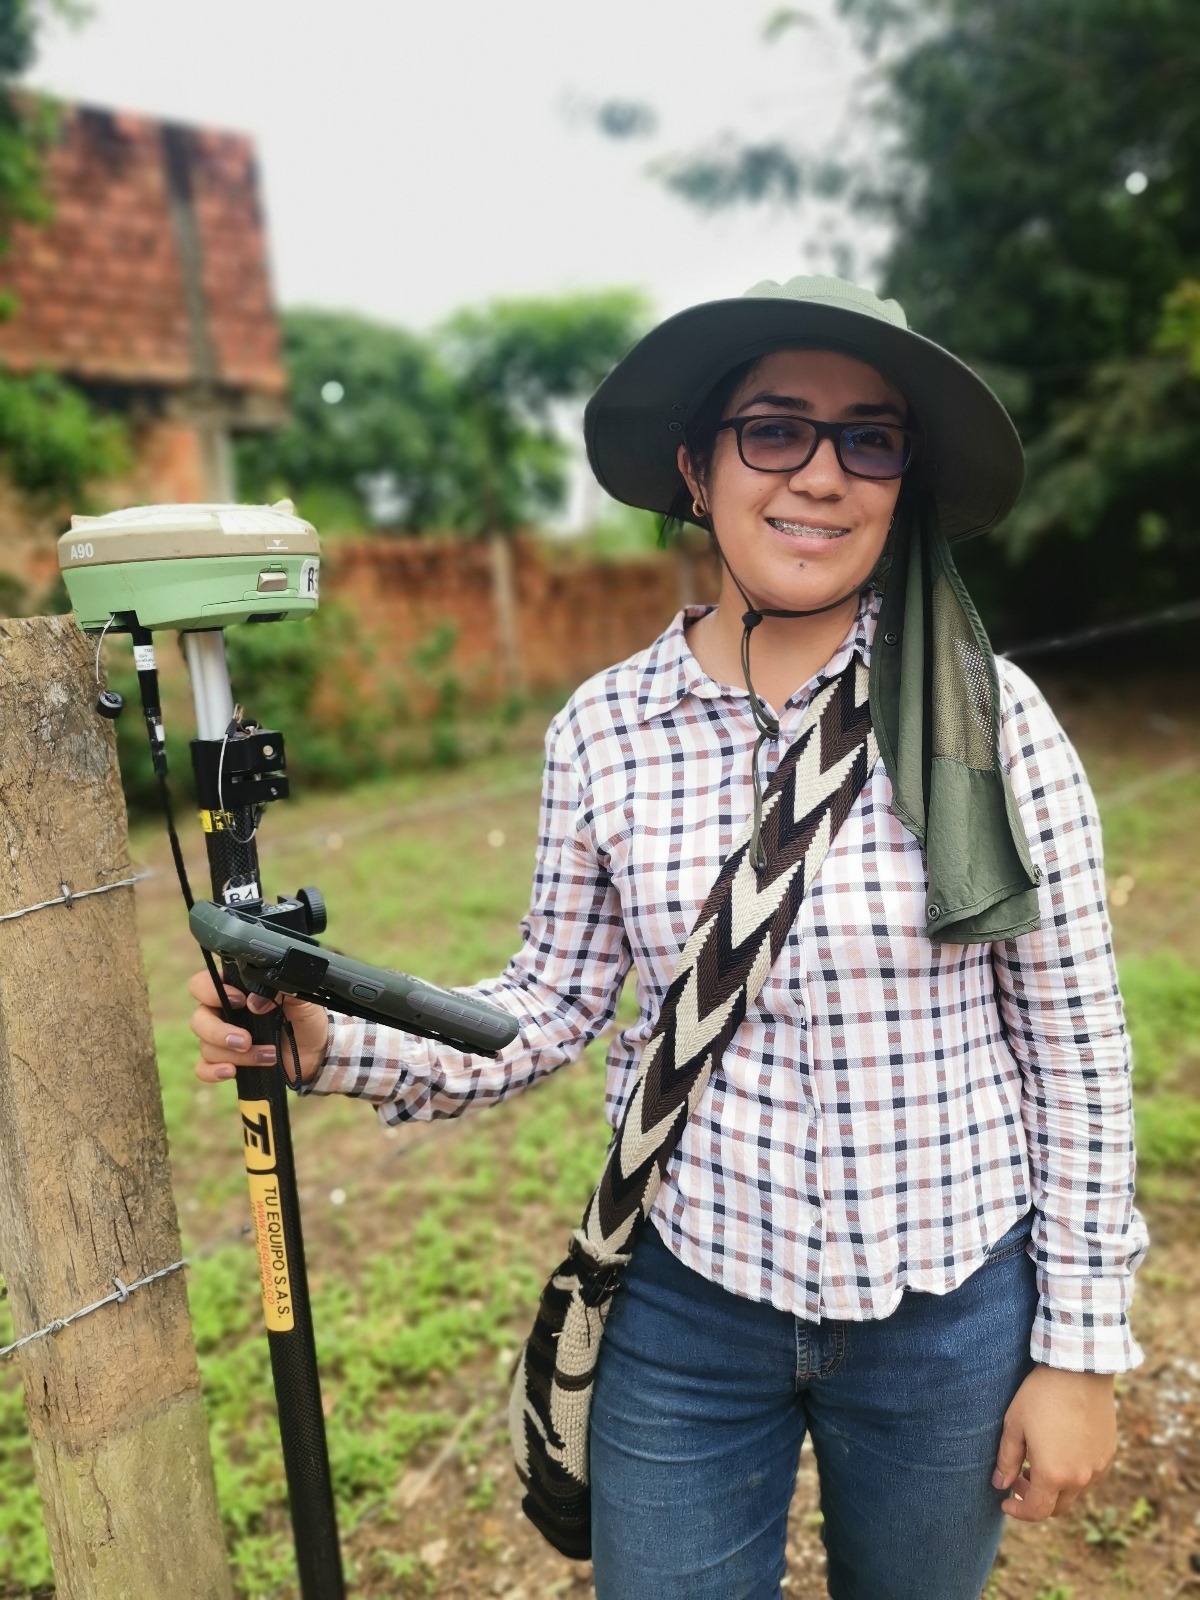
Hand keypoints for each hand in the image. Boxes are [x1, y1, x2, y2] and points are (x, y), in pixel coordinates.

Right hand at [188, 970, 329, 1087]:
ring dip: (238, 1055)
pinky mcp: (226, 1061)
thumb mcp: (300, 998)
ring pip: (206, 1046)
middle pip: (199, 1019)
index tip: (240, 1000)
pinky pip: (204, 1067)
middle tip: (246, 1040)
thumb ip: (280, 989)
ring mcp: (221, 1039)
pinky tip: (231, 1071)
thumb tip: (255, 1002)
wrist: (315, 1049)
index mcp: (235, 989)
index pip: (202, 984)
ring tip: (268, 1056)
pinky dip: (213, 1071)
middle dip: (219, 1032)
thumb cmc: (303, 1017)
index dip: (211, 991)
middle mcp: (222, 1012)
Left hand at [993, 1365, 1116, 1519]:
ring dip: (1055, 1488)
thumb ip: (1007, 1460)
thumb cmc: (1040, 1396)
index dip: (1019, 1511)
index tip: (1005, 1501)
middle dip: (1035, 1499)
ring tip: (1038, 1463)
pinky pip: (1090, 1476)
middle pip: (1057, 1506)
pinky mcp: (1108, 1454)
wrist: (1078, 1370)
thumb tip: (1000, 1485)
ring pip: (1074, 1493)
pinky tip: (1060, 1453)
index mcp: (1053, 1474)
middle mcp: (1080, 1478)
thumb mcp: (1014, 1425)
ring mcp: (1097, 1467)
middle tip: (1019, 1478)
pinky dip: (1073, 1475)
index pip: (1036, 1510)